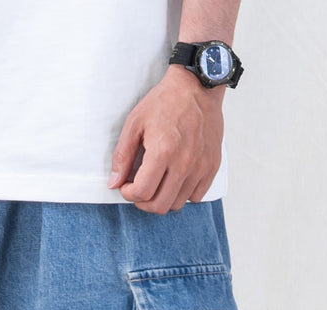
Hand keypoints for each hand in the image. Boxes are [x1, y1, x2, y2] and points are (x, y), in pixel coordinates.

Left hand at [107, 65, 224, 212]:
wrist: (197, 86)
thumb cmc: (165, 102)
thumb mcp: (135, 123)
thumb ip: (122, 156)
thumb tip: (114, 183)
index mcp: (163, 151)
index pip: (142, 193)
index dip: (128, 194)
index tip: (126, 186)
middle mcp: (184, 163)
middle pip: (159, 205)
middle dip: (143, 202)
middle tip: (139, 189)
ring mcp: (201, 166)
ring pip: (177, 204)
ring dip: (162, 198)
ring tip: (157, 182)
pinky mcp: (212, 165)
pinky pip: (196, 196)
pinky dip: (183, 194)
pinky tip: (175, 179)